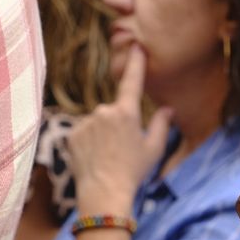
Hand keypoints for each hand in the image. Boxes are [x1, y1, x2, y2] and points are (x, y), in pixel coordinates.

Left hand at [66, 45, 171, 210]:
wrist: (104, 193)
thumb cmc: (133, 172)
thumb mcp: (153, 149)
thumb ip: (161, 124)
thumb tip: (168, 109)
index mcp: (126, 113)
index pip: (132, 82)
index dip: (136, 63)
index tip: (136, 46)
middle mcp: (104, 112)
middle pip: (113, 111)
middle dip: (117, 125)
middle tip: (122, 150)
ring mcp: (85, 122)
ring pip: (96, 123)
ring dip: (101, 134)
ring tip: (106, 157)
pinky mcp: (71, 134)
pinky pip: (82, 132)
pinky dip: (87, 142)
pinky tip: (93, 159)